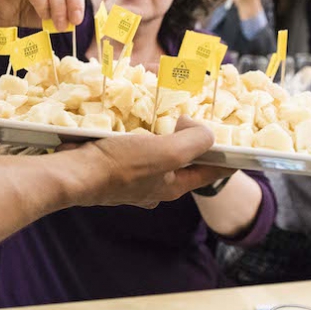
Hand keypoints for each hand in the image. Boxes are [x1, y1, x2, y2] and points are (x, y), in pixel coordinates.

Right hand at [76, 117, 229, 208]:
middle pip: (180, 165)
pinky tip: (131, 126)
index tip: (238, 148)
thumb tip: (204, 132)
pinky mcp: (111, 171)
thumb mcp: (166, 152)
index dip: (224, 159)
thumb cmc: (120, 164)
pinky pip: (132, 153)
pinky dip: (137, 139)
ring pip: (155, 159)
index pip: (207, 174)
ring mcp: (130, 182)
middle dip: (189, 146)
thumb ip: (193, 142)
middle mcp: (153, 188)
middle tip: (191, 123)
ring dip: (161, 141)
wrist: (72, 174)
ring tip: (162, 121)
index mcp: (171, 187)